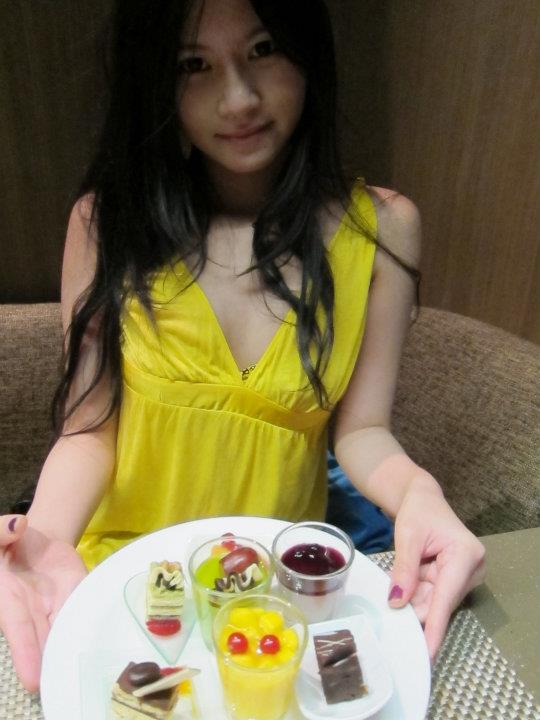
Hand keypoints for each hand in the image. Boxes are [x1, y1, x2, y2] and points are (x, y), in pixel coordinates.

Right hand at [0, 514, 86, 691]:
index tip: (33, 679)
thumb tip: (18, 525)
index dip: (25, 653)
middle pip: (43, 641)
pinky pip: (81, 613)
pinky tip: (98, 647)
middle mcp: (30, 613)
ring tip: (81, 673)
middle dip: (50, 663)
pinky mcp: (73, 599)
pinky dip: (88, 628)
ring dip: (71, 650)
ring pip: (64, 632)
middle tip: (61, 685)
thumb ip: (2, 531)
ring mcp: (53, 609)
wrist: (32, 539)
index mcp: (8, 600)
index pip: (18, 629)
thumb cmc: (7, 542)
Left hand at [387, 483, 485, 661]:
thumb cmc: (417, 511)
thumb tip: (397, 602)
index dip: (435, 625)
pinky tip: (404, 590)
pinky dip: (417, 594)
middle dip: (417, 609)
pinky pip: (433, 595)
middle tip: (390, 615)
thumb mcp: (407, 537)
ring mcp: (465, 575)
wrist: (422, 499)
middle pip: (440, 602)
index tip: (428, 651)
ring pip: (435, 602)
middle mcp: (473, 568)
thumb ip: (404, 569)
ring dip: (415, 599)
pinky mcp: (456, 579)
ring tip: (395, 589)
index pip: (446, 596)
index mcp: (466, 554)